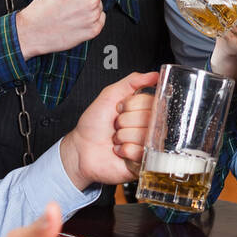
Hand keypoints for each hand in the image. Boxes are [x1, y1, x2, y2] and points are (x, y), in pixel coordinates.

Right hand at [16, 0, 153, 58]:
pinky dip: (89, 23)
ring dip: (88, 10)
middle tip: (69, 4)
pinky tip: (74, 24)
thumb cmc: (44, 7)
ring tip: (69, 15)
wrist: (32, 31)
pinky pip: (99, 21)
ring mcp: (93, 16)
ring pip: (100, 8)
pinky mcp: (94, 30)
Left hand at [59, 70, 160, 188]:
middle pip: (148, 118)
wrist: (81, 148)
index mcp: (145, 110)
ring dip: (123, 137)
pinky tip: (119, 150)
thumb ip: (133, 81)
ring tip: (116, 139)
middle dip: (125, 121)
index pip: (151, 102)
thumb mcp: (110, 95)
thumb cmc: (94, 124)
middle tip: (116, 126)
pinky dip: (124, 150)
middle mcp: (150, 127)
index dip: (131, 105)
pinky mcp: (144, 161)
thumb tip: (155, 74)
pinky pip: (140, 151)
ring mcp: (148, 145)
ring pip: (144, 136)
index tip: (120, 108)